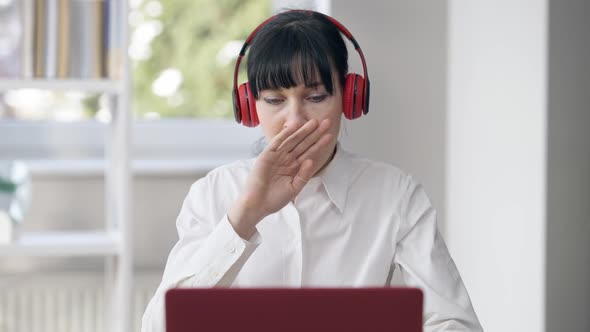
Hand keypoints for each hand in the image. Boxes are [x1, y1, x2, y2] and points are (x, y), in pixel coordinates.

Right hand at [228, 119, 332, 236]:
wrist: (257, 204)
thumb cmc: (274, 199)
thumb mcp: (294, 188)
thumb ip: (303, 175)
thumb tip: (311, 160)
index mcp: (295, 167)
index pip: (310, 152)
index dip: (319, 144)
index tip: (330, 135)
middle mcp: (287, 159)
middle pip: (303, 143)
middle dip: (315, 133)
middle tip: (327, 122)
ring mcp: (277, 156)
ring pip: (292, 140)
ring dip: (303, 131)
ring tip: (314, 122)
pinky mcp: (267, 155)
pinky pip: (277, 142)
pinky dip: (285, 134)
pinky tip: (294, 126)